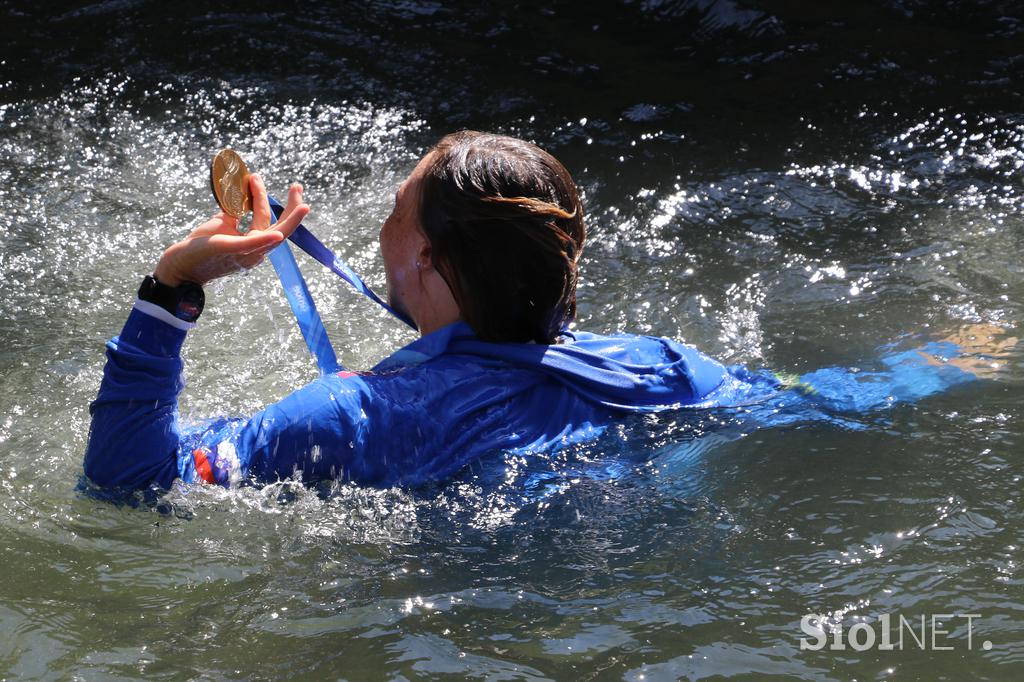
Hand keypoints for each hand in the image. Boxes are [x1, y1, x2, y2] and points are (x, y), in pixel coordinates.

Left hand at [154, 175, 309, 286]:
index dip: (264, 198)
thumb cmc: (200, 247)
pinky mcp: (230, 251)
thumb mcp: (220, 224)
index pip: (267, 220)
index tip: (256, 177)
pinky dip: (264, 241)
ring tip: (293, 192)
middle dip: (293, 209)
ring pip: (272, 233)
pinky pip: (250, 245)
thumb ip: (234, 213)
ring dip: (287, 215)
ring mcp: (245, 254)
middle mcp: (254, 252)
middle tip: (298, 187)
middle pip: (281, 230)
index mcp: (252, 245)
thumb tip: (240, 195)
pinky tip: (276, 235)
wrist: (180, 266)